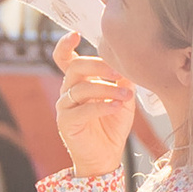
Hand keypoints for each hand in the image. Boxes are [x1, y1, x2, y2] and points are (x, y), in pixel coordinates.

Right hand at [52, 31, 135, 178]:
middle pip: (76, 67)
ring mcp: (64, 106)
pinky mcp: (66, 122)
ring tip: (127, 95)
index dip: (65, 45)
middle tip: (119, 72)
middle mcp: (68, 91)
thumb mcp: (122, 97)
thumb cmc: (112, 126)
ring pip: (81, 87)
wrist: (105, 157)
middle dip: (98, 66)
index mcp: (78, 82)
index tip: (75, 34)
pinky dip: (102, 106)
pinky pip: (83, 109)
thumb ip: (123, 79)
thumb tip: (128, 60)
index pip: (64, 59)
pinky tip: (117, 106)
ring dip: (107, 88)